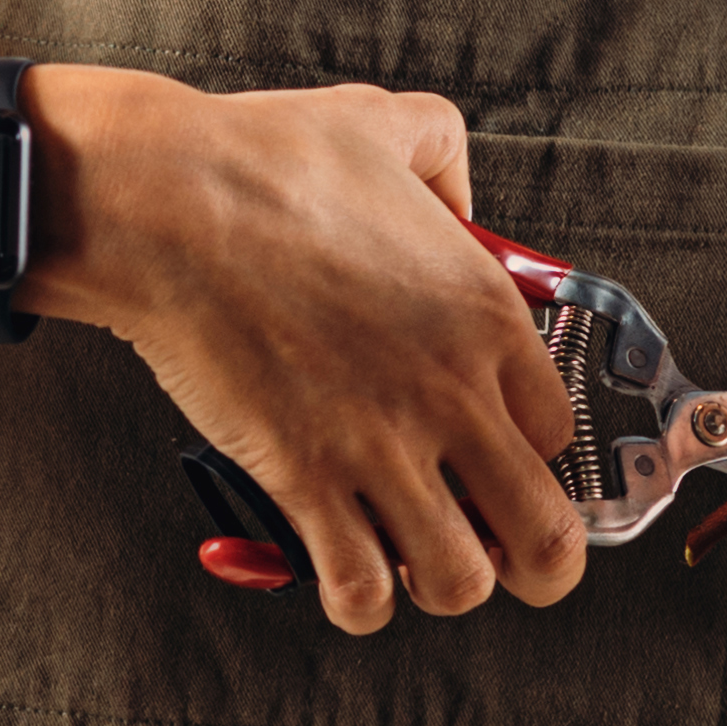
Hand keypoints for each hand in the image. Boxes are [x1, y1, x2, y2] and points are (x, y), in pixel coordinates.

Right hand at [27, 72, 593, 635]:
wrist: (164, 201)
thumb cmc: (261, 161)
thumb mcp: (389, 123)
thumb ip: (444, 154)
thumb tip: (456, 195)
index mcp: (485, 315)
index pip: (561, 435)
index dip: (535, 461)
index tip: (501, 463)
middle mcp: (451, 392)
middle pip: (546, 533)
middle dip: (534, 563)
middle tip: (498, 552)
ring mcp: (380, 443)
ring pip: (461, 580)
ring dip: (443, 585)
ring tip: (415, 563)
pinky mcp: (305, 477)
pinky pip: (361, 587)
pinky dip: (361, 602)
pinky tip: (350, 581)